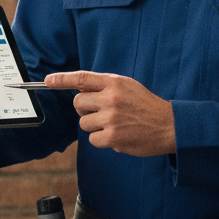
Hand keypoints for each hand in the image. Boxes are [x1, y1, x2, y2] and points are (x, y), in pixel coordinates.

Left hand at [45, 71, 175, 156]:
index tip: (48, 81)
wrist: (170, 125)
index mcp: (115, 83)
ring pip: (84, 124)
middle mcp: (111, 99)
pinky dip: (102, 140)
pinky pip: (93, 139)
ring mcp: (111, 118)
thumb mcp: (129, 87)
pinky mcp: (112, 137)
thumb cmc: (147, 106)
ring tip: (114, 124)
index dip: (62, 79)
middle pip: (78, 104)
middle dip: (85, 110)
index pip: (82, 78)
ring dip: (95, 126)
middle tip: (101, 112)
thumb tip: (81, 90)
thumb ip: (106, 87)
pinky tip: (117, 135)